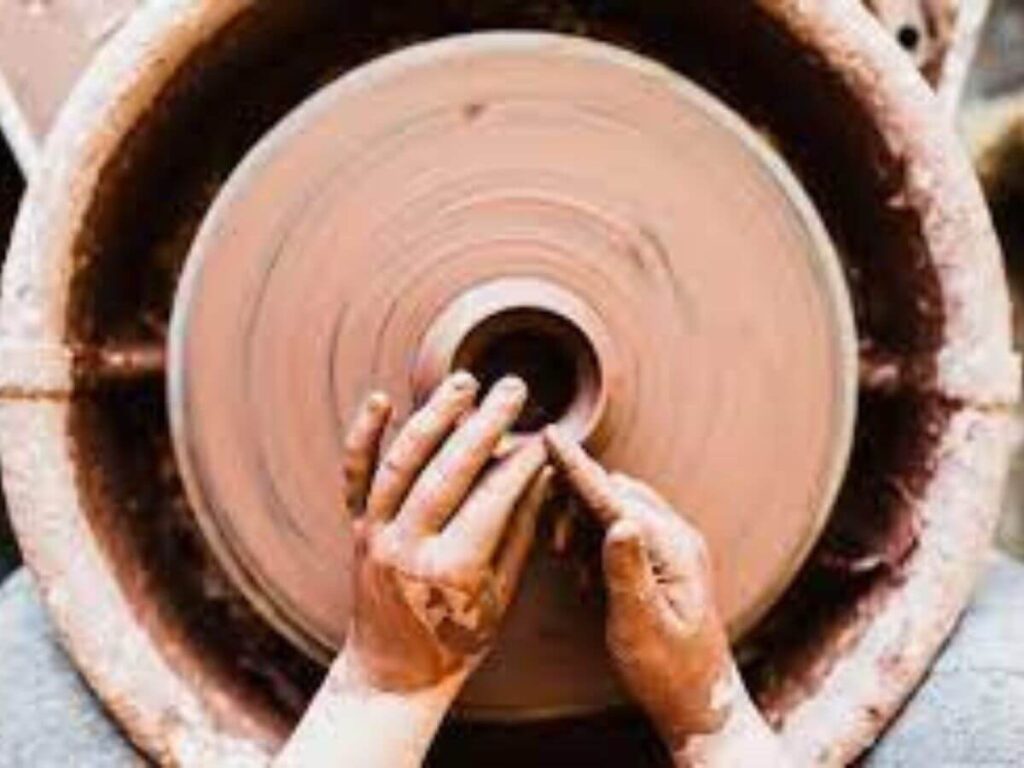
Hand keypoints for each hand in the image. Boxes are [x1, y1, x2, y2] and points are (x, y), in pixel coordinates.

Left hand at [342, 372, 549, 692]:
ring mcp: (375, 534)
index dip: (522, 463)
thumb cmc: (457, 639)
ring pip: (401, 462)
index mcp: (450, 570)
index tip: (544, 436)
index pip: (493, 499)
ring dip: (434, 417)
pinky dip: (364, 436)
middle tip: (514, 390)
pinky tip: (381, 399)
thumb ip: (518, 532)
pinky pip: (355, 475)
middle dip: (486, 425)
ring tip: (464, 383)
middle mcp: (407, 546)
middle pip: (448, 471)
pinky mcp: (356, 527)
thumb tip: (541, 476)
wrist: (392, 672)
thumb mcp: (500, 594)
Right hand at [544, 426, 732, 746]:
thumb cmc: (669, 670)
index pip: (614, 497)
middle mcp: (676, 537)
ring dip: (584, 523)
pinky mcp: (663, 560)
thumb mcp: (641, 625)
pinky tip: (587, 573)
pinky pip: (622, 528)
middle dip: (575, 503)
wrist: (698, 702)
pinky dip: (595, 539)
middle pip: (614, 493)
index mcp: (673, 547)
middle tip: (556, 546)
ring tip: (569, 560)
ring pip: (616, 508)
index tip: (550, 436)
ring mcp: (672, 547)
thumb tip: (618, 521)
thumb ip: (627, 571)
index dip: (577, 467)